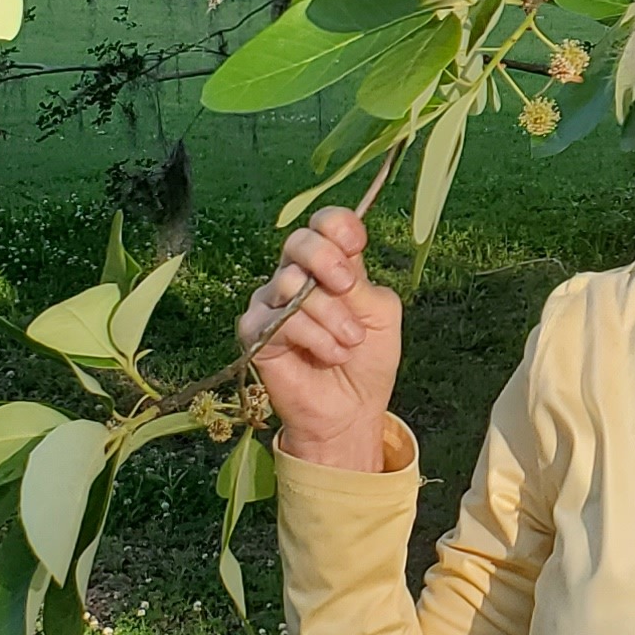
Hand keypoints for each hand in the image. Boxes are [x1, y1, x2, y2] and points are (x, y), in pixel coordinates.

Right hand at [238, 207, 402, 470]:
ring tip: (349, 342)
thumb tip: (343, 261)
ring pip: (291, 283)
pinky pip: (281, 320)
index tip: (356, 246)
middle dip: (326, 259)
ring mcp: (272, 303)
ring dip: (330, 315)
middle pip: (299, 241)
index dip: (337, 225)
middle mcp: (296, 277)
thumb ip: (362, 284)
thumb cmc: (367, 360)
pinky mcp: (254, 331)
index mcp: (330, 266)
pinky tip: (330, 354)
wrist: (350, 410)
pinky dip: (314, 337)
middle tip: (347, 288)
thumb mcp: (380, 315)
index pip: (324, 225)